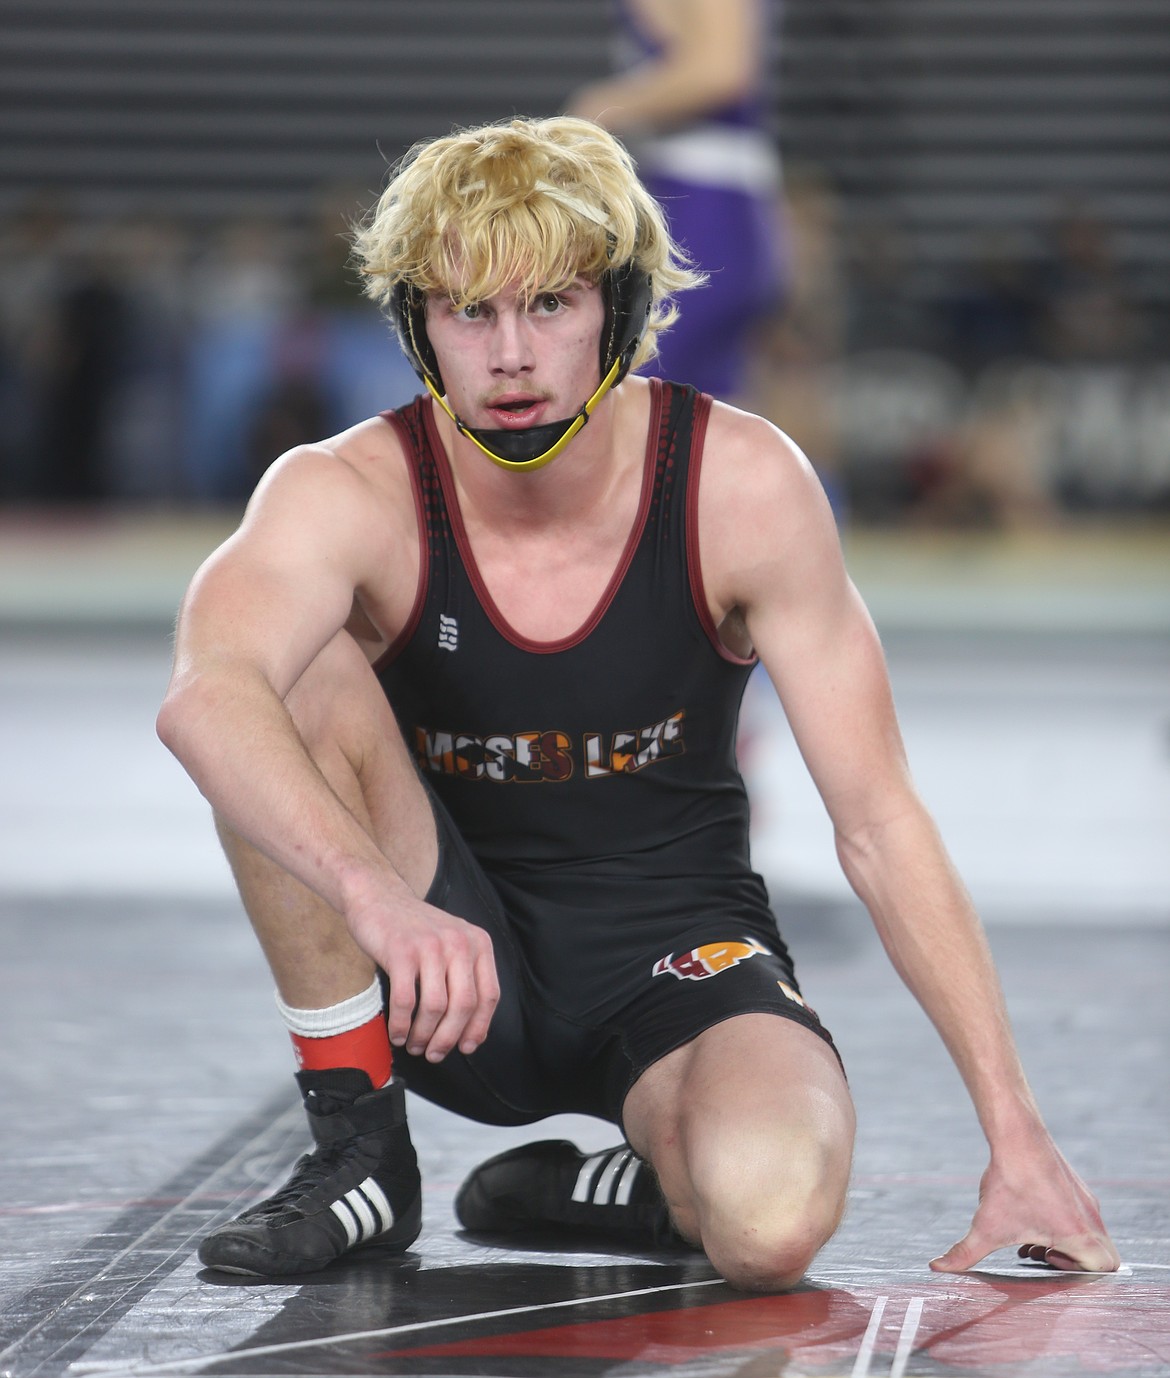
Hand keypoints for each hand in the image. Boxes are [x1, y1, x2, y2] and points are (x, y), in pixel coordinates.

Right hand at [346, 891, 499, 1063]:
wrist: (378, 896)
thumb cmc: (414, 930)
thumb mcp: (452, 943)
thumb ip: (464, 977)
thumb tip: (472, 1030)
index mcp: (477, 943)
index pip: (489, 995)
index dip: (479, 1027)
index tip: (467, 1048)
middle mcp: (459, 943)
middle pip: (463, 1005)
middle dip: (449, 1038)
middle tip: (435, 1054)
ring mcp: (430, 946)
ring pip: (435, 1007)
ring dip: (424, 1035)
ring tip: (414, 1045)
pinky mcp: (401, 951)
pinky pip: (405, 1001)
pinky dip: (401, 1024)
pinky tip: (397, 1033)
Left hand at [929, 1141, 1120, 1274]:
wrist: (1017, 1136)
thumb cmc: (1008, 1183)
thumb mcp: (985, 1226)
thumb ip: (964, 1254)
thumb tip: (938, 1268)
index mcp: (1079, 1234)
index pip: (1104, 1269)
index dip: (1078, 1272)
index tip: (1045, 1259)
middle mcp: (1091, 1218)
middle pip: (1104, 1256)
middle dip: (1074, 1262)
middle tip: (1042, 1254)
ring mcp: (1087, 1201)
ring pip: (1091, 1234)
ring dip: (1064, 1242)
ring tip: (1030, 1238)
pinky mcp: (1077, 1187)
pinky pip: (1082, 1215)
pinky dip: (1062, 1223)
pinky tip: (1030, 1215)